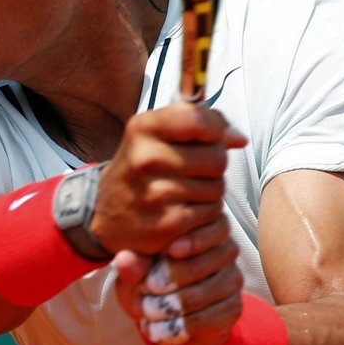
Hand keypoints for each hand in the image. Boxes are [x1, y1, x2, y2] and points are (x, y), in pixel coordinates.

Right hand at [89, 103, 246, 255]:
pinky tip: (185, 210)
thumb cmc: (142, 164)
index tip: (209, 138)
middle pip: (217, 158)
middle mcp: (147, 158)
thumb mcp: (159, 132)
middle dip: (215, 165)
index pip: (200, 119)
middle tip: (196, 170)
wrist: (103, 211)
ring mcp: (156, 193)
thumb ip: (203, 124)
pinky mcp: (166, 225)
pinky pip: (211, 214)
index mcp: (145, 128)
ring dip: (211, 191)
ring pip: (217, 188)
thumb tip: (240, 139)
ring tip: (187, 190)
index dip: (216, 129)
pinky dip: (205, 214)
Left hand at [115, 217, 244, 344]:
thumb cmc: (152, 278)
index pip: (214, 228)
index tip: (172, 250)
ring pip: (205, 292)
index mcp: (209, 229)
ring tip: (147, 311)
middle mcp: (227, 251)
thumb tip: (123, 260)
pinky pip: (209, 317)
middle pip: (208, 262)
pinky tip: (159, 328)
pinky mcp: (233, 308)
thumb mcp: (140, 270)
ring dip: (173, 305)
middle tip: (148, 288)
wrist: (168, 313)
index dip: (195, 239)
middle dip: (175, 277)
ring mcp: (233, 279)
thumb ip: (135, 264)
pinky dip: (181, 325)